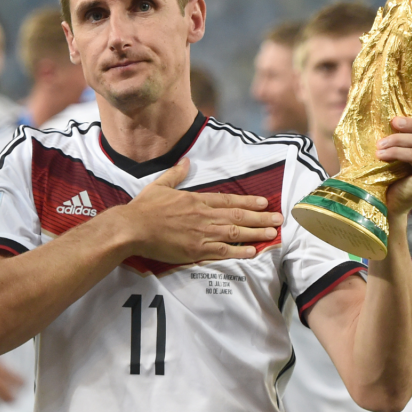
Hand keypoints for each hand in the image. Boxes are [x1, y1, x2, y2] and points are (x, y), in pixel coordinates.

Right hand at [118, 158, 281, 262]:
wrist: (133, 227)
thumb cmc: (145, 207)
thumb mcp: (160, 185)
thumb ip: (176, 173)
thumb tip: (186, 161)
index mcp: (196, 199)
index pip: (228, 200)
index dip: (247, 202)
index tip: (263, 202)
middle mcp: (203, 215)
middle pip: (237, 215)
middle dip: (260, 217)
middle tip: (278, 219)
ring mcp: (201, 233)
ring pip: (235, 232)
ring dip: (256, 232)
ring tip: (273, 233)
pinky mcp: (196, 250)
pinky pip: (222, 251)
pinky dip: (239, 251)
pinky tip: (253, 251)